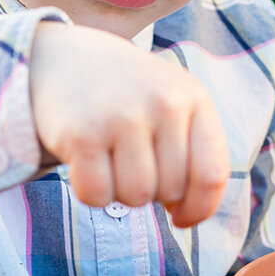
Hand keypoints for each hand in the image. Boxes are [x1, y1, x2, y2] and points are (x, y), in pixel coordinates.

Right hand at [29, 22, 228, 227]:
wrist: (63, 58)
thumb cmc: (126, 94)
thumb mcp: (171, 102)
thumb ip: (192, 151)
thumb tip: (186, 213)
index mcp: (193, 97)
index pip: (211, 174)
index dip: (200, 208)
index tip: (182, 217)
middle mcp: (163, 103)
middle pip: (171, 190)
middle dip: (152, 192)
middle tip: (132, 165)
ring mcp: (122, 117)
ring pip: (137, 197)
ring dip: (121, 193)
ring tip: (110, 161)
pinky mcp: (82, 134)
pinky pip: (97, 195)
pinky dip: (90, 192)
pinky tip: (85, 164)